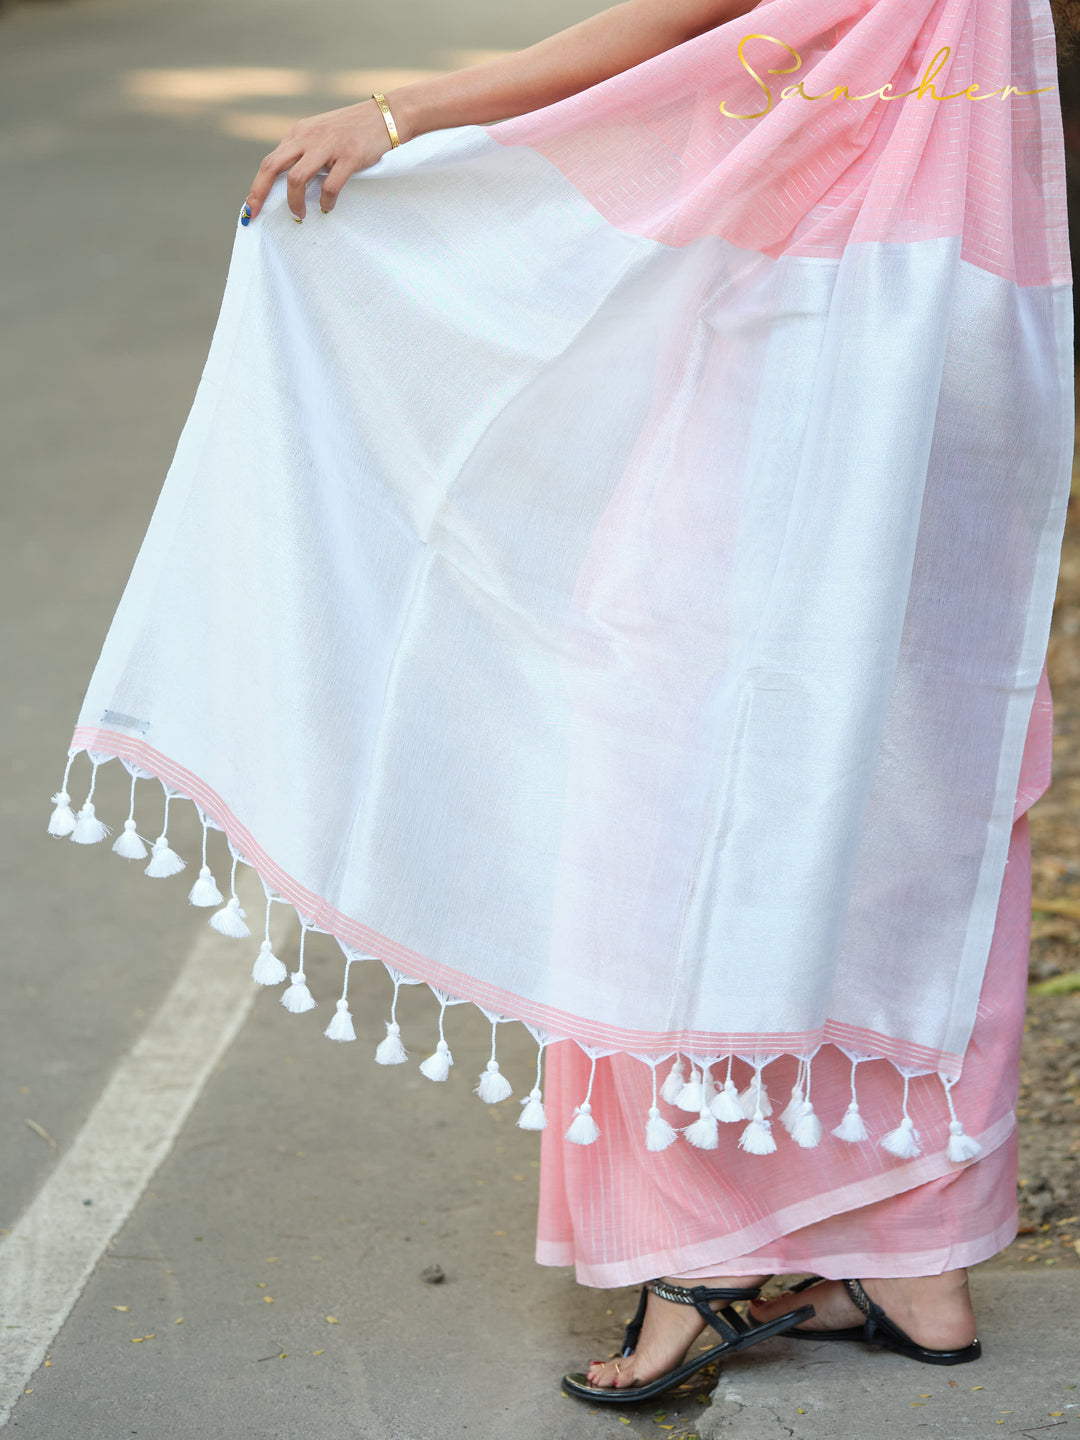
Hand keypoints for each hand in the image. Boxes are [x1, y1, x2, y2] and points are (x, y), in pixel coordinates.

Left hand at [244, 98, 396, 221]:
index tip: (250, 208)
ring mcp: (327, 146)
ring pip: (296, 178)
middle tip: (257, 215)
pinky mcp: (348, 156)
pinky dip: (326, 201)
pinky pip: (329, 186)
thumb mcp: (321, 135)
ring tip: (300, 216)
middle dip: (260, 193)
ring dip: (294, 202)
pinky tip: (328, 207)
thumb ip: (304, 153)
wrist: (385, 116)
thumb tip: (290, 182)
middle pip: (273, 167)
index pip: (269, 162)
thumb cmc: (353, 131)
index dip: (257, 187)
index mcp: (298, 134)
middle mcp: (307, 138)